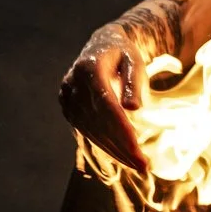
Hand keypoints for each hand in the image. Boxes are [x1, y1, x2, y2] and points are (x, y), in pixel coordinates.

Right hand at [59, 21, 147, 171]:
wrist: (102, 46)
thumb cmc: (124, 54)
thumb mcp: (135, 61)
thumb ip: (134, 82)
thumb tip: (133, 107)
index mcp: (89, 68)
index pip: (105, 105)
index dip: (121, 129)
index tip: (137, 149)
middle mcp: (73, 84)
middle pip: (98, 122)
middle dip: (121, 146)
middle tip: (143, 166)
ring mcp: (67, 97)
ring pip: (91, 131)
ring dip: (114, 151)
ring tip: (137, 165)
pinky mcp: (68, 108)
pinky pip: (87, 131)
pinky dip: (104, 145)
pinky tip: (122, 155)